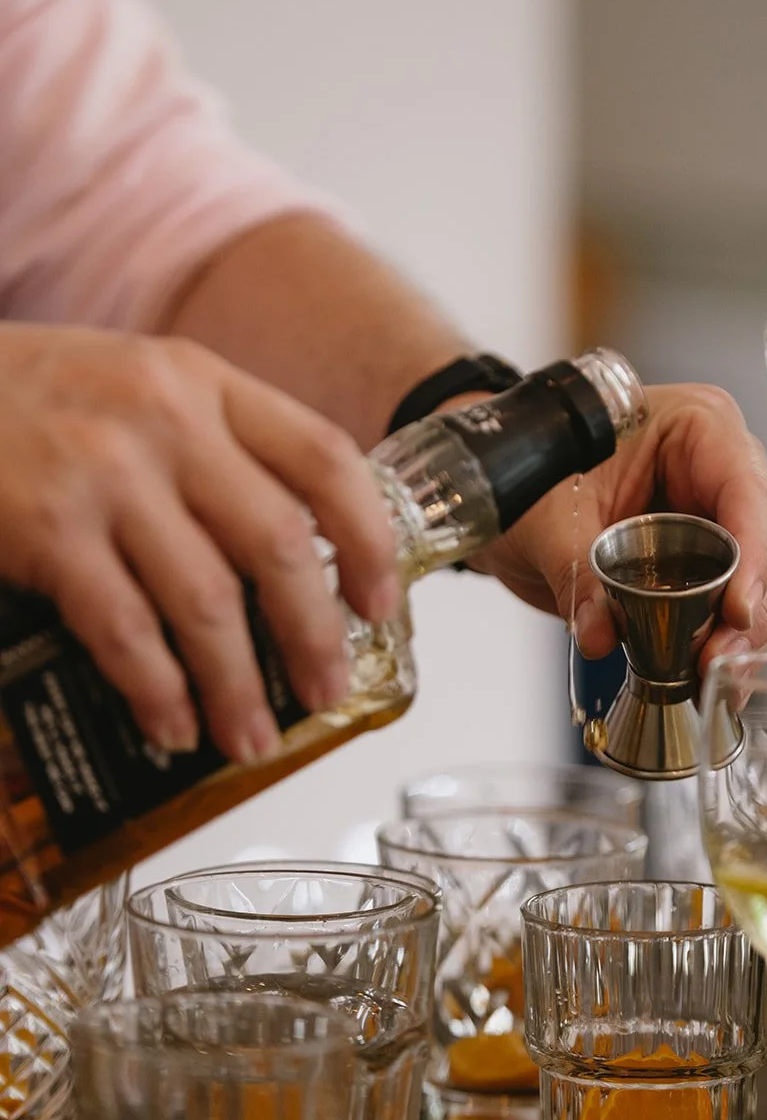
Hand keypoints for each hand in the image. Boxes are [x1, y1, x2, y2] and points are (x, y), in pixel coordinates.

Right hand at [0, 325, 399, 760]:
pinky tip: (172, 724)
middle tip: (327, 691)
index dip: (369, 539)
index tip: (379, 602)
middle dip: (313, 634)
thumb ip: (216, 446)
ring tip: (250, 738)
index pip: (324, 457)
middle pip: (278, 541)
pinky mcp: (46, 527)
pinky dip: (157, 689)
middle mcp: (167, 418)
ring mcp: (104, 473)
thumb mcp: (142, 386)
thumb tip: (296, 553)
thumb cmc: (34, 397)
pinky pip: (125, 629)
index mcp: (206, 381)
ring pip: (207, 600)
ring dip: (238, 685)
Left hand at [474, 382, 766, 668]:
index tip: (738, 610)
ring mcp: (719, 516)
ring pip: (764, 580)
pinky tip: (713, 679)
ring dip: (745, 635)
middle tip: (719, 657)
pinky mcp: (707, 561)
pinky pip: (734, 604)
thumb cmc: (532, 471)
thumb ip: (577, 573)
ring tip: (714, 676)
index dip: (753, 554)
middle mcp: (721, 468)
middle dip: (752, 607)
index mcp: (696, 427)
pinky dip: (726, 643)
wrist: (502, 493)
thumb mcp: (547, 518)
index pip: (746, 490)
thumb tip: (602, 632)